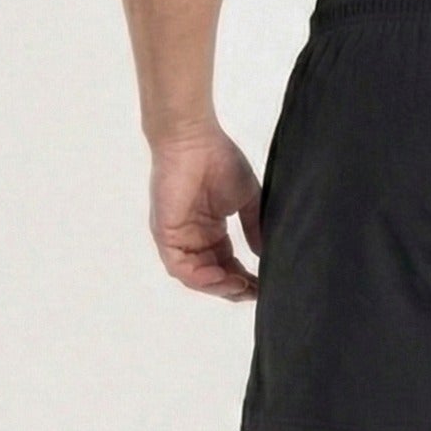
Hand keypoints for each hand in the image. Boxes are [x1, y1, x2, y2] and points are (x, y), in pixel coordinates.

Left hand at [148, 126, 262, 301]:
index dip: (246, 280)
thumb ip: (254, 228)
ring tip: (239, 286)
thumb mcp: (247, 200)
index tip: (265, 285)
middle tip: (255, 291)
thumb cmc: (219, 160)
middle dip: (234, 288)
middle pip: (213, 276)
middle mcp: (194, 239)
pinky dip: (199, 278)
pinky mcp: (165, 234)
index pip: (228, 266)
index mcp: (211, 232)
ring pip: (196, 277)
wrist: (194, 139)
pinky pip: (179, 266)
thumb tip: (265, 255)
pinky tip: (220, 277)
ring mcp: (178, 238)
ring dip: (218, 286)